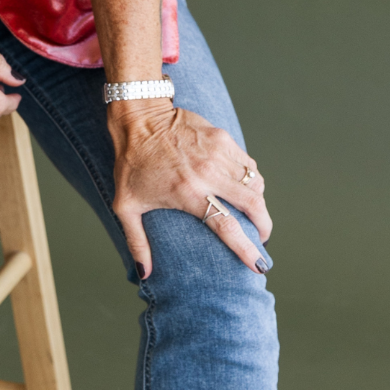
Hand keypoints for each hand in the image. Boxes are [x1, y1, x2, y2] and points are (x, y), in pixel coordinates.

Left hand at [109, 101, 270, 276]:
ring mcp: (218, 153)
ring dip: (258, 202)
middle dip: (264, 225)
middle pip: (252, 204)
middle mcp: (207, 173)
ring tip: (252, 213)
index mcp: (187, 193)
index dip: (247, 249)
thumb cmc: (130, 162)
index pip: (227, 226)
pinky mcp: (222, 137)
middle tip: (262, 236)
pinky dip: (251, 179)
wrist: (138, 116)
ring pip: (255, 183)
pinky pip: (248, 163)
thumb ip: (136, 241)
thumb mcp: (125, 204)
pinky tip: (243, 187)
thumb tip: (144, 273)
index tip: (259, 265)